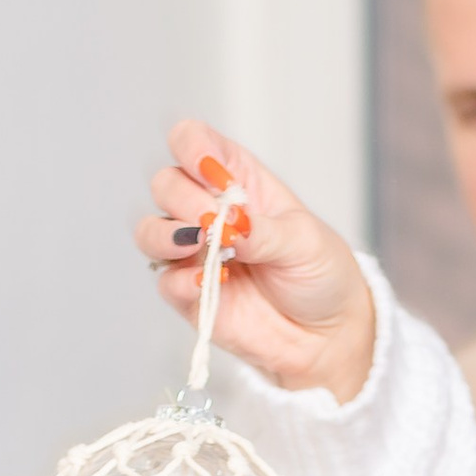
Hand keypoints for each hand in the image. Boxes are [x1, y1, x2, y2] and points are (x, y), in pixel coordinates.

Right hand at [135, 119, 377, 402]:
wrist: (325, 334)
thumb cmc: (319, 274)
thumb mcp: (303, 240)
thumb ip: (262, 230)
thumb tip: (228, 223)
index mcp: (236, 178)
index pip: (192, 141)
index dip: (191, 146)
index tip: (209, 171)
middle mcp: (207, 210)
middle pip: (165, 183)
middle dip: (184, 198)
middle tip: (214, 221)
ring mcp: (195, 254)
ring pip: (150, 231)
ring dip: (167, 235)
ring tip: (202, 246)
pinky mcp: (190, 295)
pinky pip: (164, 282)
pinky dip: (179, 280)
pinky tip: (209, 281)